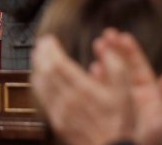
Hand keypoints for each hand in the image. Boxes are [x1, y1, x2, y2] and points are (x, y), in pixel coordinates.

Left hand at [30, 31, 161, 144]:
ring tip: (37, 56)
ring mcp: (59, 111)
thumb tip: (106, 49)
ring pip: (40, 84)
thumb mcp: (125, 94)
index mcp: (83, 89)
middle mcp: (67, 99)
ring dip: (37, 67)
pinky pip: (42, 98)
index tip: (49, 39)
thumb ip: (117, 68)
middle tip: (41, 43)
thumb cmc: (119, 123)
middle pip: (46, 71)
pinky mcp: (56, 121)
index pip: (58, 63)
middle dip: (41, 54)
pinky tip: (40, 78)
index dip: (50, 49)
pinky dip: (38, 83)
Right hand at [95, 31, 161, 144]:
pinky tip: (92, 69)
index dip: (130, 49)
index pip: (138, 65)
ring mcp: (118, 99)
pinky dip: (96, 78)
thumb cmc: (155, 140)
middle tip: (105, 35)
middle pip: (122, 65)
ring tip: (97, 45)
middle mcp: (132, 93)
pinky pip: (100, 88)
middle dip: (114, 48)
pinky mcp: (107, 107)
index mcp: (147, 92)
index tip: (122, 35)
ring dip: (104, 59)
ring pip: (110, 74)